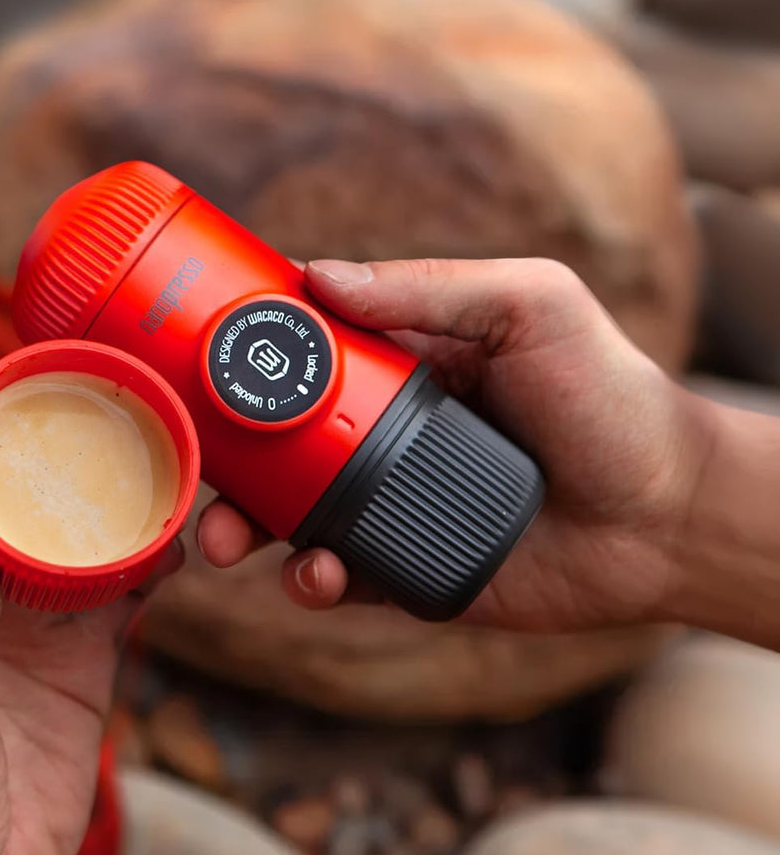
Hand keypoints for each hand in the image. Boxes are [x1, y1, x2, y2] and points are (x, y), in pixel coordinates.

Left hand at [0, 445, 180, 854]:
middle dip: (59, 469)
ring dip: (110, 512)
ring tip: (157, 474)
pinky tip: (174, 543)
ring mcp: (24, 623)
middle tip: (114, 429)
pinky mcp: (77, 658)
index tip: (33, 409)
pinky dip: (144, 566)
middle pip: (14, 504)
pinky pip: (115, 594)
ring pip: (71, 542)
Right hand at [198, 257, 712, 632]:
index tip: (188, 365)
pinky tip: (318, 573)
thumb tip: (319, 275)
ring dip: (244, 527)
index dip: (241, 361)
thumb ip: (429, 288)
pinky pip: (335, 575)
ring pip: (287, 515)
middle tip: (190, 472)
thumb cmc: (608, 395)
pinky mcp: (404, 569)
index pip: (300, 355)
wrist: (666, 515)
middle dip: (220, 460)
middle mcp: (380, 433)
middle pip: (274, 443)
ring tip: (230, 541)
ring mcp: (388, 503)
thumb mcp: (530, 307)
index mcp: (400, 365)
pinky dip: (309, 579)